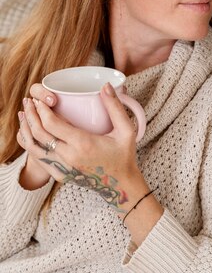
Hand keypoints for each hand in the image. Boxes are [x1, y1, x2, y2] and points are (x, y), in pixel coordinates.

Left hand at [17, 83, 144, 207]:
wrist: (121, 186)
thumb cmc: (124, 157)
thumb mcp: (126, 131)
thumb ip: (115, 107)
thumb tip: (105, 86)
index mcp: (83, 144)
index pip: (52, 124)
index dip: (42, 110)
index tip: (40, 99)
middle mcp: (69, 157)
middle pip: (39, 134)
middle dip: (31, 115)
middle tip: (29, 102)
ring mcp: (63, 168)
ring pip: (34, 148)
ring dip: (26, 129)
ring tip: (24, 115)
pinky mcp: (60, 175)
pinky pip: (38, 159)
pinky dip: (30, 145)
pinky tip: (28, 134)